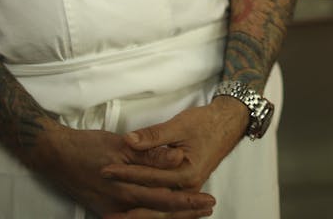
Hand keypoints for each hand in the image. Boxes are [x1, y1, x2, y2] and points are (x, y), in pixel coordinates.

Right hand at [27, 123, 215, 218]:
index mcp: (126, 189)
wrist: (55, 155)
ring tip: (192, 214)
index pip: (165, 200)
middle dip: (185, 214)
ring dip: (171, 217)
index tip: (209, 201)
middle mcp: (120, 205)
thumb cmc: (87, 146)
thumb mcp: (121, 145)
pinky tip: (161, 215)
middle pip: (159, 215)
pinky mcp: (104, 209)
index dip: (188, 202)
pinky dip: (150, 218)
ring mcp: (111, 210)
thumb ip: (150, 154)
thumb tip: (177, 157)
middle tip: (208, 209)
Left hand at [99, 96, 249, 217]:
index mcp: (187, 173)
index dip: (126, 173)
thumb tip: (130, 141)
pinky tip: (133, 213)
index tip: (105, 170)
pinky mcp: (184, 188)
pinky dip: (149, 210)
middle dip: (128, 205)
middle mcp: (188, 187)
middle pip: (154, 202)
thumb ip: (154, 136)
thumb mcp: (179, 125)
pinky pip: (164, 204)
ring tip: (114, 217)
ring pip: (159, 208)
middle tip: (105, 210)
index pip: (150, 176)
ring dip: (138, 214)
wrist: (227, 124)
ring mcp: (187, 190)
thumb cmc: (205, 123)